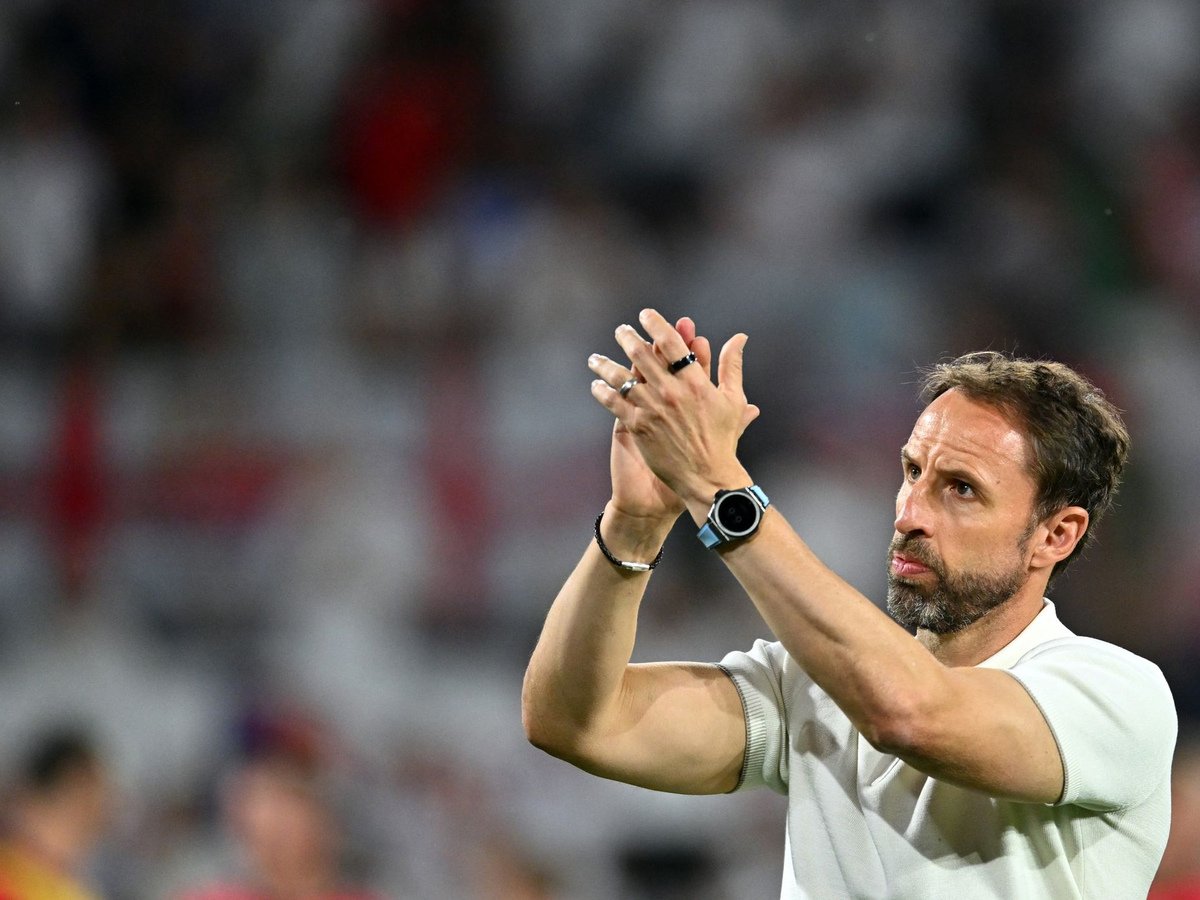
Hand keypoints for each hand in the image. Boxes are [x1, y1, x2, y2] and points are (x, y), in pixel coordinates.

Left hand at [589, 309, 759, 515]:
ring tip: (596, 359)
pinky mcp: (638, 427)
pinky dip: (603, 392)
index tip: (646, 315)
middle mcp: (671, 392)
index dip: (657, 326)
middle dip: (628, 339)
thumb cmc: (723, 439)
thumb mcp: (733, 400)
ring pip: (623, 378)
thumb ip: (731, 366)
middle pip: (642, 355)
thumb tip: (739, 337)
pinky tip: (596, 386)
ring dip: (606, 365)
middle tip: (620, 331)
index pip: (672, 345)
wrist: (707, 478)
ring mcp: (652, 409)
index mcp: (695, 382)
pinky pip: (615, 403)